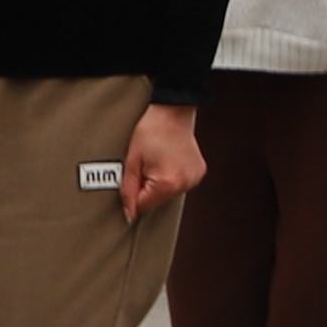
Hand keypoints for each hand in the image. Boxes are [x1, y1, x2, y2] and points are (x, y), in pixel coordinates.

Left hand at [114, 102, 203, 221]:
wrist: (172, 111)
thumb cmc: (151, 130)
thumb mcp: (132, 161)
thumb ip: (128, 191)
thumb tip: (129, 214)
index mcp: (167, 183)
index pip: (144, 206)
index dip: (134, 194)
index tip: (134, 177)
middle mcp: (184, 184)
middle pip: (157, 201)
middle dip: (147, 187)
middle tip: (146, 164)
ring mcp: (194, 179)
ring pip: (169, 194)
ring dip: (160, 183)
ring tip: (158, 160)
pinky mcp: (199, 173)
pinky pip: (180, 184)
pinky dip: (172, 177)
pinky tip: (169, 161)